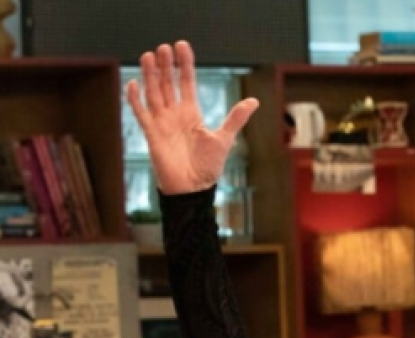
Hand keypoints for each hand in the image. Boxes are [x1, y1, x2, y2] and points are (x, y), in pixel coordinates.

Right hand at [125, 41, 258, 194]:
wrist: (193, 189)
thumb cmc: (208, 167)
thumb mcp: (224, 139)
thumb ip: (236, 118)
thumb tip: (254, 102)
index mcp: (191, 113)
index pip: (186, 82)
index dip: (184, 65)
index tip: (182, 46)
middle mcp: (175, 115)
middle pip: (167, 84)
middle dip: (165, 66)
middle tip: (164, 47)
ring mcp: (162, 123)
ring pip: (153, 93)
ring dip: (150, 75)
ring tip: (148, 55)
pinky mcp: (152, 135)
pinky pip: (141, 114)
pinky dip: (136, 99)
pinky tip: (135, 83)